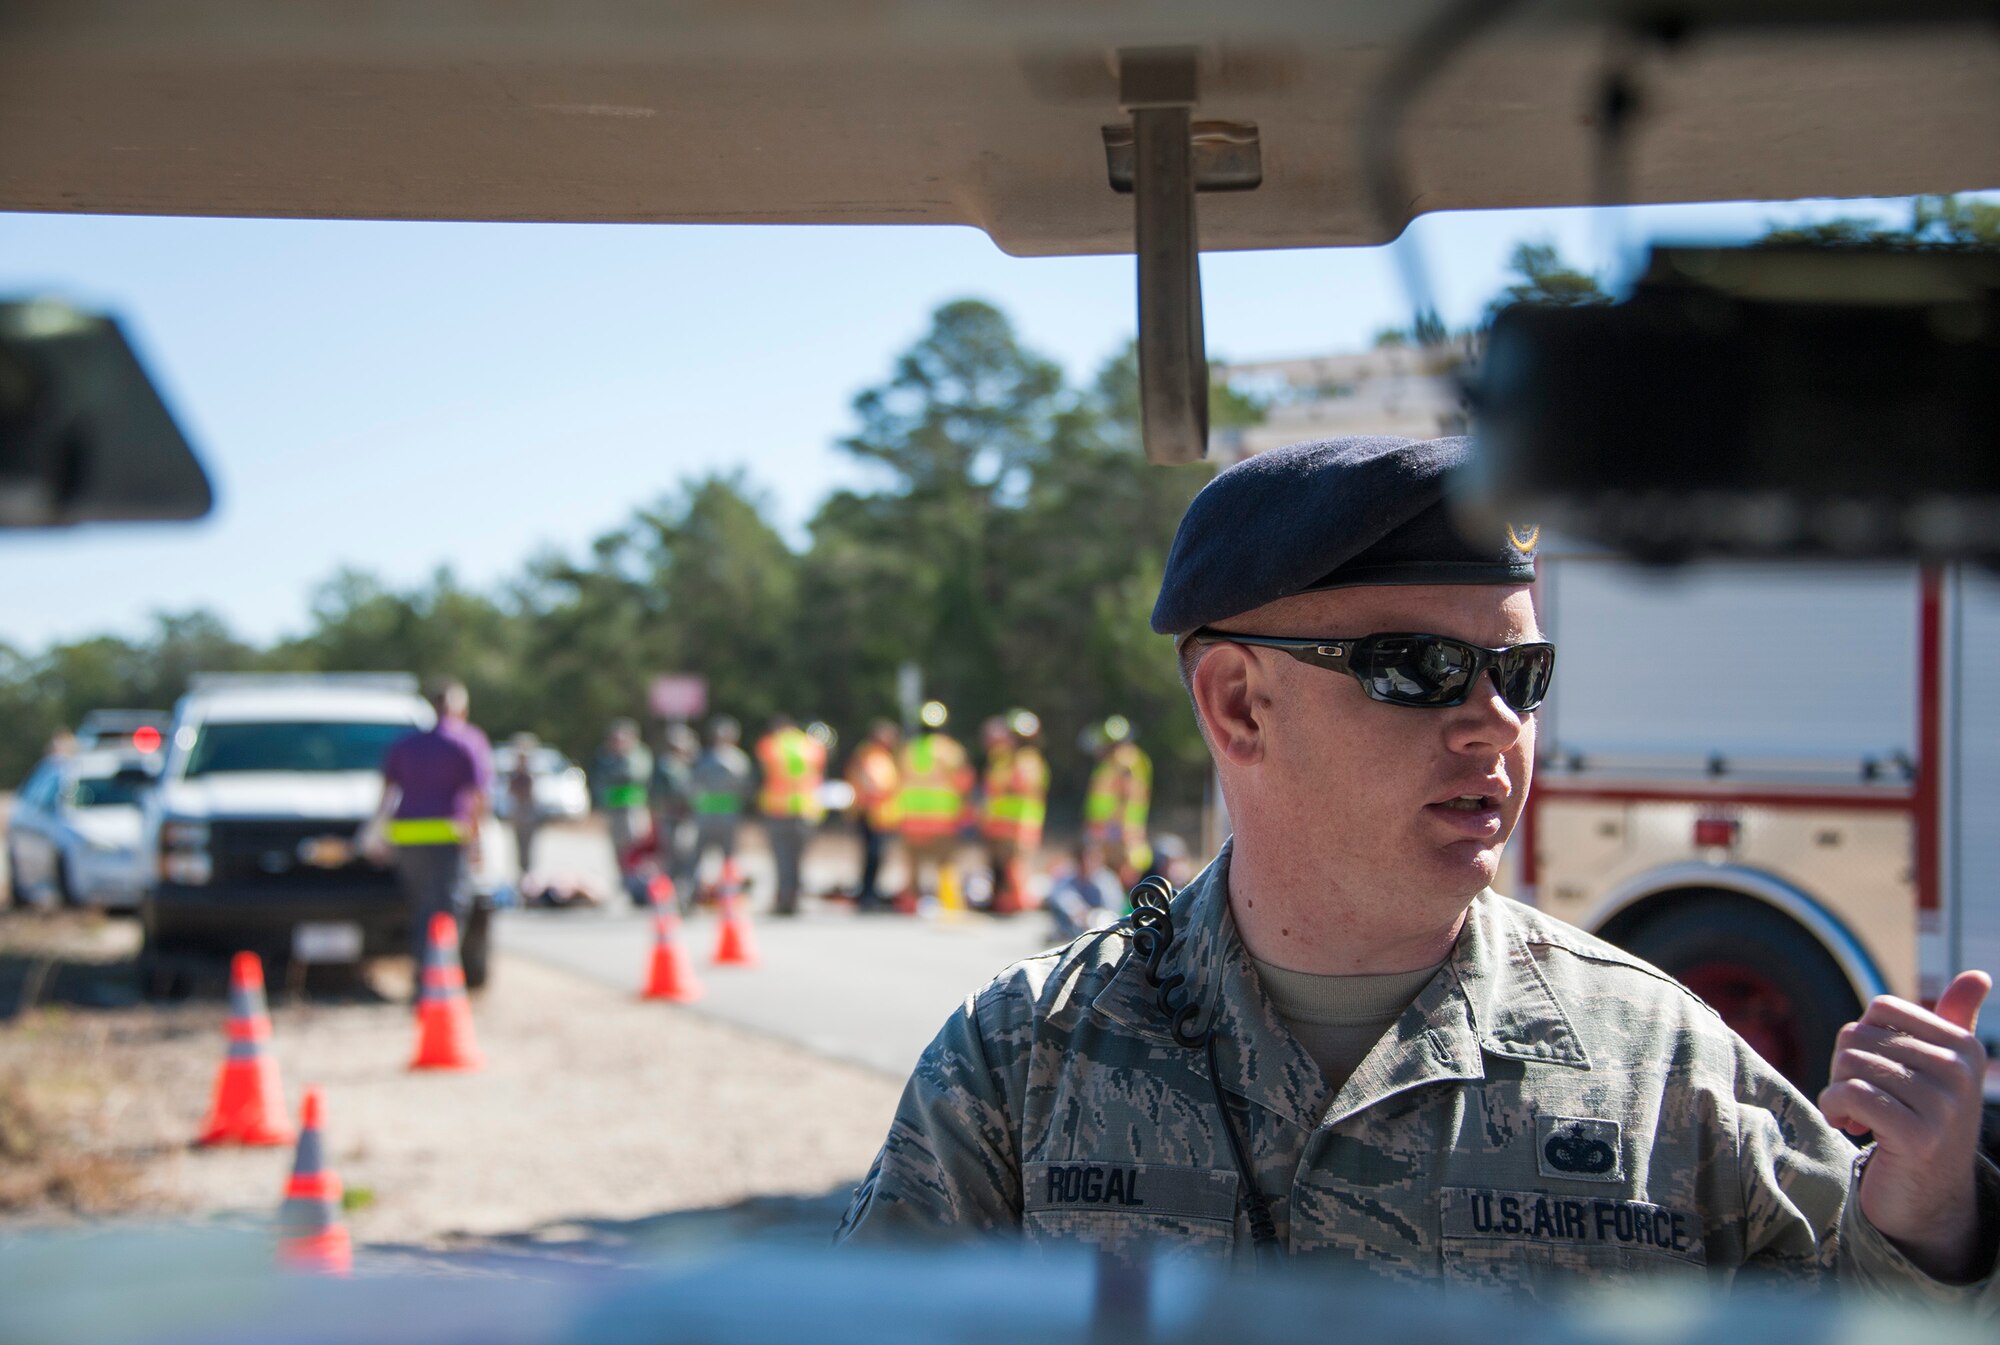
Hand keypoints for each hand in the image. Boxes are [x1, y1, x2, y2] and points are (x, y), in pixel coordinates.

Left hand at [1819, 970, 1991, 1280]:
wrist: (1930, 1197)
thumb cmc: (1923, 1120)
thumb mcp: (1942, 1068)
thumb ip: (1955, 1019)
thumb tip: (1978, 975)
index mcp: (1964, 1046)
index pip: (1881, 1009)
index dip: (1861, 1037)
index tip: (1876, 1071)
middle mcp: (1960, 1071)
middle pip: (1859, 1035)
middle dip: (1845, 1067)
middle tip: (1862, 1099)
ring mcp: (1943, 1105)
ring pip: (1850, 1064)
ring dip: (1837, 1091)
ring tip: (1859, 1115)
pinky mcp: (1917, 1136)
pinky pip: (1848, 1094)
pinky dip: (1834, 1107)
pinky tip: (1849, 1126)